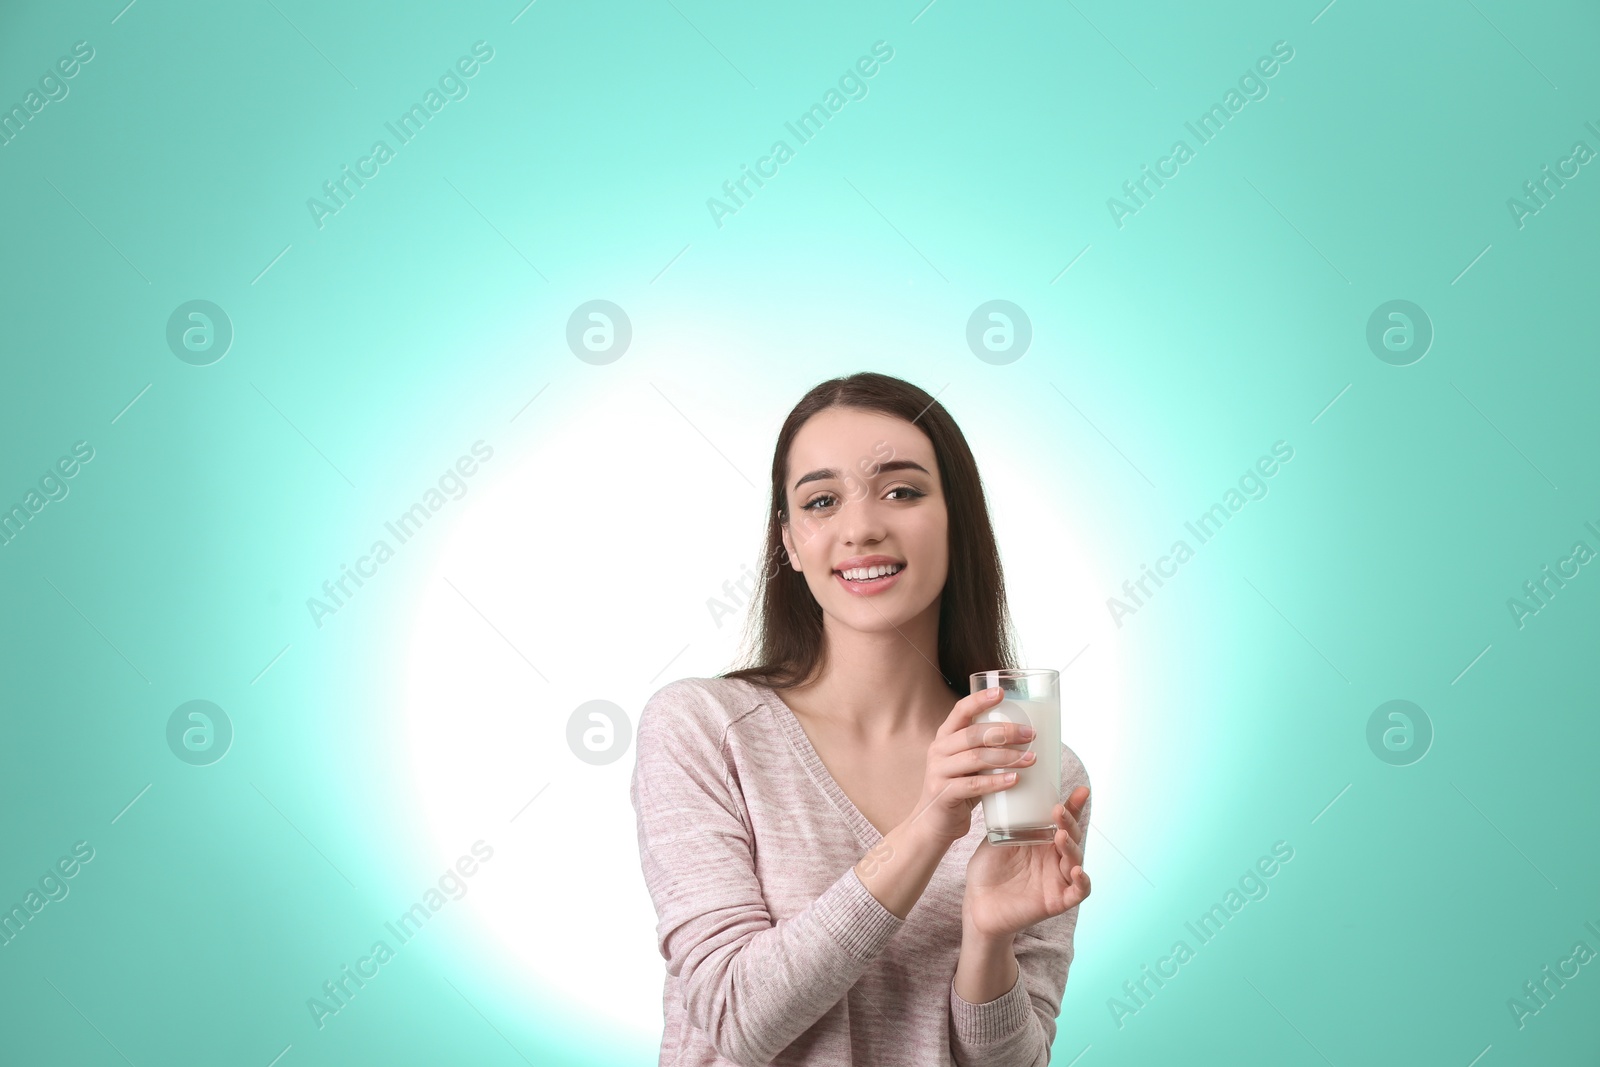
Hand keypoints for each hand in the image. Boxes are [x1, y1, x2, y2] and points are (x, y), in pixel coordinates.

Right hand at [905, 687, 1039, 848]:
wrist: (933, 824)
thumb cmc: (959, 790)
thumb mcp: (968, 765)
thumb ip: (985, 750)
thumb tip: (1028, 738)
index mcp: (945, 736)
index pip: (960, 710)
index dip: (979, 699)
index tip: (1001, 692)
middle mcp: (938, 749)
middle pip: (974, 733)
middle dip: (1006, 732)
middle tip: (1031, 734)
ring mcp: (938, 771)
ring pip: (976, 758)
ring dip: (1007, 757)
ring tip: (1031, 759)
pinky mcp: (943, 794)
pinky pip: (974, 785)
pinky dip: (996, 782)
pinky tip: (1015, 779)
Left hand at [962, 786, 1091, 940]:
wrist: (977, 904)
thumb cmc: (986, 871)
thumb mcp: (996, 839)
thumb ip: (1009, 820)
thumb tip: (1011, 788)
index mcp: (1043, 841)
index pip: (1062, 821)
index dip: (1073, 807)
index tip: (1081, 790)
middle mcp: (1053, 858)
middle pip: (1072, 837)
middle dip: (1070, 822)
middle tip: (1059, 810)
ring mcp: (1057, 879)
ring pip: (1076, 860)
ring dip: (1072, 847)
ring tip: (1061, 836)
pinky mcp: (1057, 901)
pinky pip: (1079, 892)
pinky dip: (1083, 882)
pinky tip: (1077, 871)